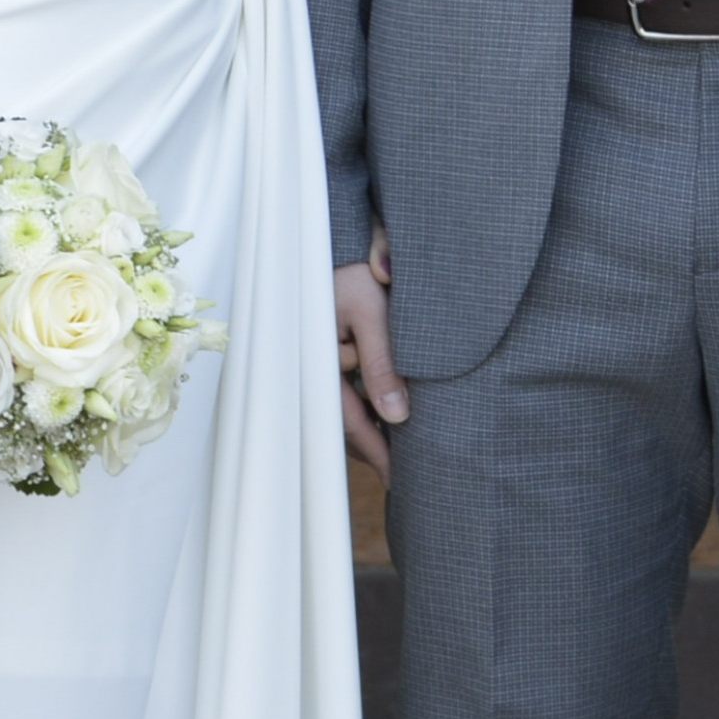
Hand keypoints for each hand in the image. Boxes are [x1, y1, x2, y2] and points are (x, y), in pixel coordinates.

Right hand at [335, 231, 407, 473]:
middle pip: (345, 421)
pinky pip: (347, 387)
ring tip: (398, 451)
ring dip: (370, 427)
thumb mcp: (373, 314)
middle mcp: (317, 366)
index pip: (350, 420)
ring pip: (346, 406)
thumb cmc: (354, 273)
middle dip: (373, 448)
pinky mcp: (329, 350)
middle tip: (402, 475)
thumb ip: (384, 363)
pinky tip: (386, 412)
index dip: (376, 452)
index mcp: (321, 363)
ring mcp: (322, 360)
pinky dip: (367, 404)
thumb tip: (397, 416)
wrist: (336, 239)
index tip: (397, 479)